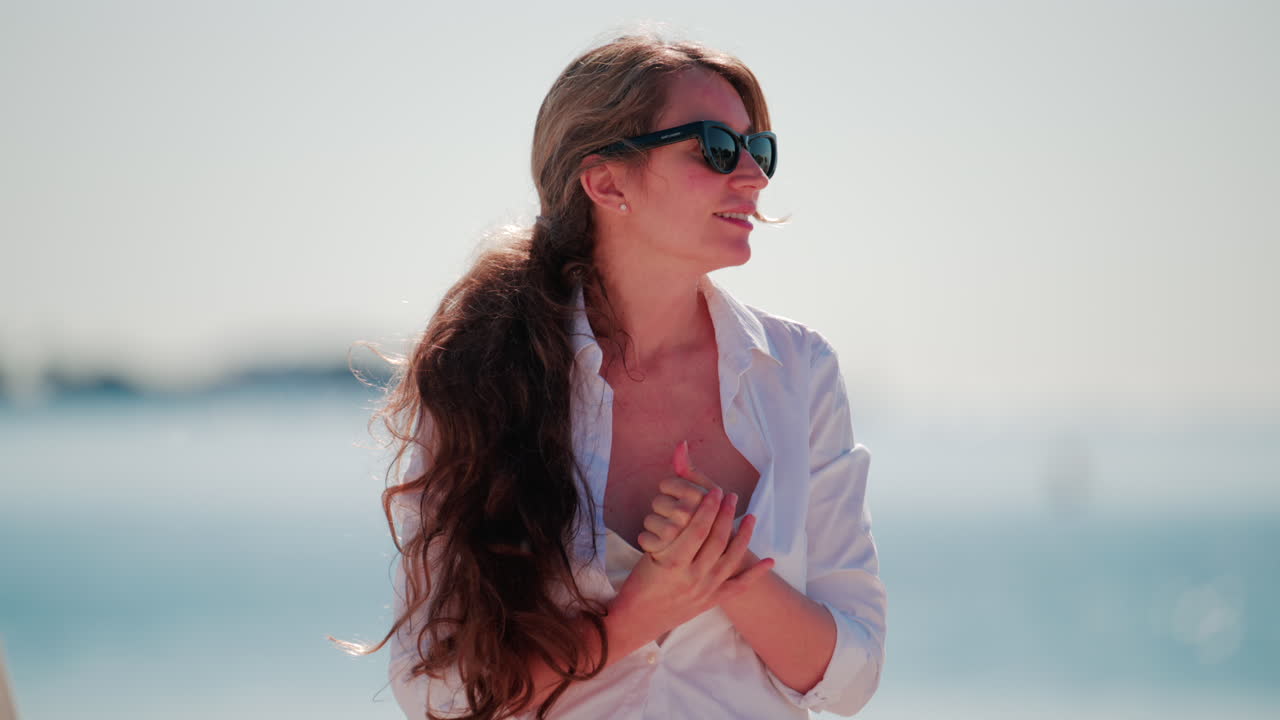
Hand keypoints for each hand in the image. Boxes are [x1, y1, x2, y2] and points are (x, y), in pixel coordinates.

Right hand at [610, 482, 773, 641]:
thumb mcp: (649, 554)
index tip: (715, 490)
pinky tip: (769, 561)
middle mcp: (693, 577)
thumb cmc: (640, 582)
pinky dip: (756, 574)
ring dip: (744, 536)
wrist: (639, 619)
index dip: (708, 507)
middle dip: (727, 515)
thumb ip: (668, 533)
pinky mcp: (712, 601)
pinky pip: (739, 587)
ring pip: (731, 559)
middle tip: (732, 496)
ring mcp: (706, 590)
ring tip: (751, 517)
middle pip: (717, 540)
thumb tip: (686, 505)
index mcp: (674, 563)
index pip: (698, 529)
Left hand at [637, 441, 721, 558]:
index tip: (686, 501)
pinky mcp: (666, 558)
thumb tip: (680, 444)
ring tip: (675, 535)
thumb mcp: (705, 492)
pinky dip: (650, 542)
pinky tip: (665, 546)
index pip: (666, 484)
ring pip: (649, 520)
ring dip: (658, 527)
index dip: (672, 492)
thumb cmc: (708, 519)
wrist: (716, 561)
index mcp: (701, 499)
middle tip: (682, 521)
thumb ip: (689, 469)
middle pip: (657, 502)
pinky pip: (643, 539)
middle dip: (665, 510)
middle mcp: (690, 517)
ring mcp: (678, 537)